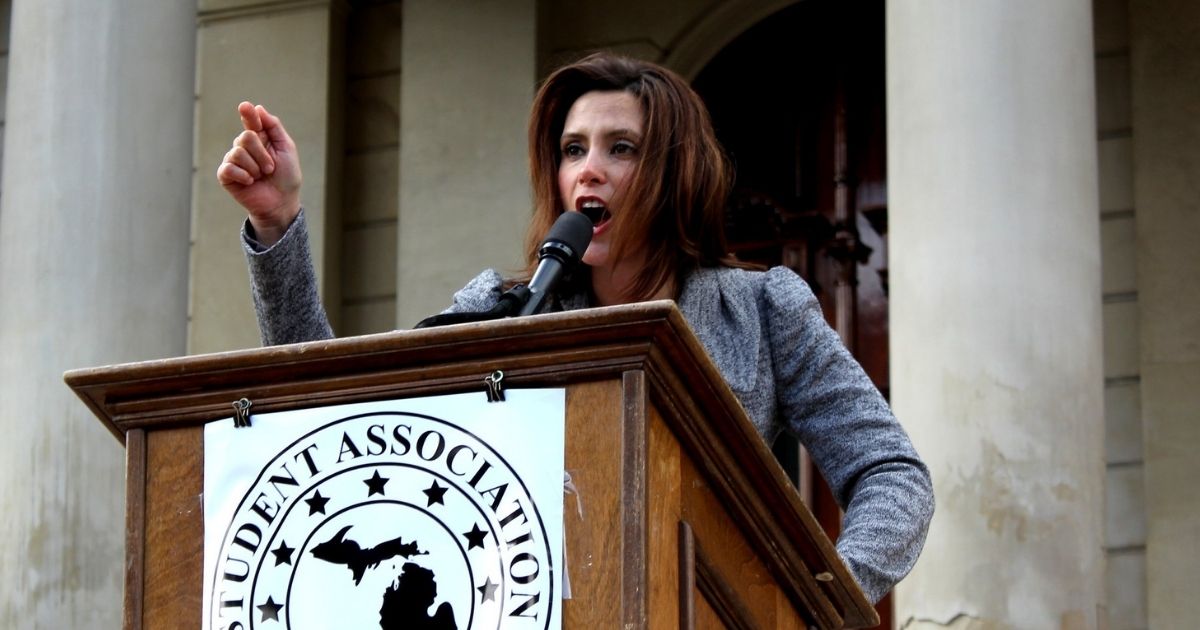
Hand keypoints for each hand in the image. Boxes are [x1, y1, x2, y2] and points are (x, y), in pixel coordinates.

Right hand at [216, 102, 301, 245]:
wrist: (282, 202)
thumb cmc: (286, 177)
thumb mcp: (286, 148)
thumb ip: (273, 127)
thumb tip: (258, 108)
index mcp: (260, 138)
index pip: (251, 121)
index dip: (248, 114)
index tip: (245, 107)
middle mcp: (244, 147)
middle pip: (246, 137)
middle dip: (262, 154)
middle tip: (270, 168)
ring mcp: (233, 160)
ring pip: (238, 152)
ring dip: (255, 167)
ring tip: (261, 177)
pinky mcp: (225, 175)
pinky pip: (229, 168)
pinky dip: (244, 175)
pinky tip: (250, 182)